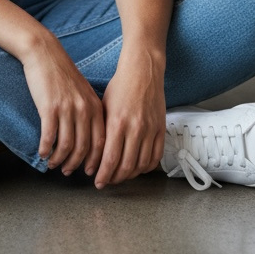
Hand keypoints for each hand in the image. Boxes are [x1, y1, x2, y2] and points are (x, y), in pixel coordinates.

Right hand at [22, 36, 105, 176]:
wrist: (45, 53)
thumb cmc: (62, 74)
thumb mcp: (83, 92)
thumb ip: (89, 112)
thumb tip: (89, 138)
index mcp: (95, 106)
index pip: (101, 142)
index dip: (95, 161)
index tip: (90, 172)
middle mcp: (84, 109)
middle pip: (84, 148)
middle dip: (76, 165)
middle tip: (67, 171)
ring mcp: (67, 109)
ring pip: (66, 146)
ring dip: (59, 159)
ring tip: (53, 164)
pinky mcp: (49, 108)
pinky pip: (49, 137)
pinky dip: (46, 149)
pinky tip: (42, 153)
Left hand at [93, 46, 165, 188]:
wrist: (142, 71)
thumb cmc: (120, 87)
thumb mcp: (103, 107)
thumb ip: (101, 132)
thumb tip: (93, 154)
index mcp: (117, 123)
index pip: (109, 160)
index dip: (103, 175)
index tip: (98, 182)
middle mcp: (135, 129)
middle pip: (125, 167)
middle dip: (114, 179)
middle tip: (108, 182)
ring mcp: (150, 130)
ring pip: (141, 165)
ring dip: (130, 175)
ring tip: (121, 176)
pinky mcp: (161, 129)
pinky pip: (156, 157)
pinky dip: (147, 167)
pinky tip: (138, 168)